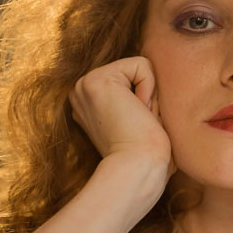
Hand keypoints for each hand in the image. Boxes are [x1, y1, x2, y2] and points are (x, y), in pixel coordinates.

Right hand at [68, 56, 176, 180]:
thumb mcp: (136, 121)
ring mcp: (84, 86)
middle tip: (138, 125)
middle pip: (134, 72)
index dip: (145, 103)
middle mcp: (81, 94)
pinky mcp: (96, 80)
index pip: (129, 82)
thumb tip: (147, 87)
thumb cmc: (146, 155)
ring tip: (138, 120)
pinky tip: (139, 112)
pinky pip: (141, 64)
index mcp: (88, 105)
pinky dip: (150, 88)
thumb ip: (135, 99)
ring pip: (138, 67)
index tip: (136, 128)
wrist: (139, 168)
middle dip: (148, 97)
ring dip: (150, 95)